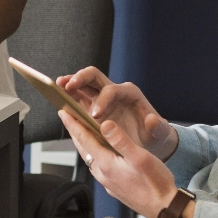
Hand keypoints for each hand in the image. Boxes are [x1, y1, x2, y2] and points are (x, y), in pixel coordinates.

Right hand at [57, 67, 178, 161]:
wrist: (150, 141)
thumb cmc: (154, 135)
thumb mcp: (160, 133)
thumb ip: (158, 127)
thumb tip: (151, 119)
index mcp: (129, 93)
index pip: (111, 90)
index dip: (102, 100)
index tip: (96, 116)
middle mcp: (113, 90)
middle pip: (94, 76)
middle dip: (80, 79)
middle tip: (68, 86)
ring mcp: (101, 97)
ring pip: (83, 83)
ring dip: (69, 82)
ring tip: (57, 85)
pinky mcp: (92, 105)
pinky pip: (78, 96)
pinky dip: (67, 94)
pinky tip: (58, 96)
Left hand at [58, 110, 182, 217]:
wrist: (165, 210)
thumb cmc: (156, 184)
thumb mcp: (140, 158)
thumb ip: (121, 140)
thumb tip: (104, 123)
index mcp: (106, 164)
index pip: (84, 139)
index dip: (73, 124)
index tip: (63, 112)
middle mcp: (102, 174)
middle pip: (84, 149)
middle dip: (75, 132)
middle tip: (68, 117)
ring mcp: (107, 182)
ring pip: (90, 158)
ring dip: (84, 143)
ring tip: (81, 130)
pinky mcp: (114, 187)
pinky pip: (98, 166)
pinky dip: (95, 153)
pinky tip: (101, 151)